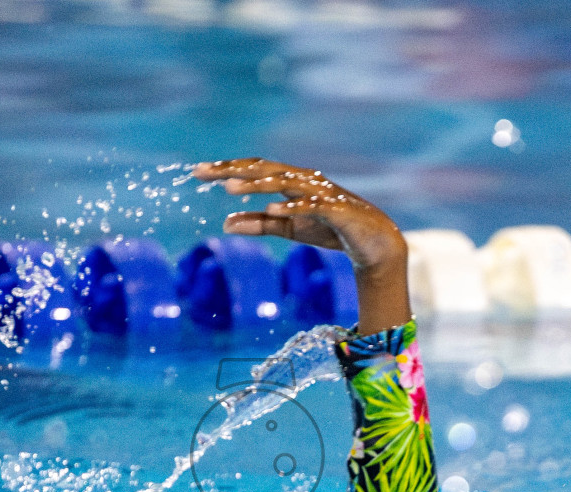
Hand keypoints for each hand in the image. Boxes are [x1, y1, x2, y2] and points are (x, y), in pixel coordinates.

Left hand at [193, 158, 410, 333]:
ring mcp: (320, 192)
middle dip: (233, 170)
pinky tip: (273, 208)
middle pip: (264, 169)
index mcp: (290, 181)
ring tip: (230, 187)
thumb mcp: (288, 229)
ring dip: (257, 184)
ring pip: (285, 182)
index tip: (198, 173)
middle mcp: (303, 180)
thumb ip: (259, 223)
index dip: (226, 169)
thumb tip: (225, 224)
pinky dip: (292, 206)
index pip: (254, 169)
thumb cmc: (330, 229)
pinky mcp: (336, 209)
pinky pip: (311, 205)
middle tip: (202, 172)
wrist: (372, 243)